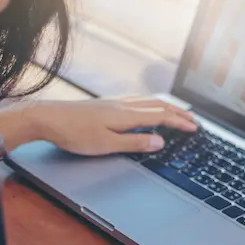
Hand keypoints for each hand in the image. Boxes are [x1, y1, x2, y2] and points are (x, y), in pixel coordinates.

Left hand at [0, 96, 197, 154]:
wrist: (48, 118)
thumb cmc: (75, 134)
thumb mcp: (107, 144)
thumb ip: (135, 143)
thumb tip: (160, 141)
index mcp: (127, 115)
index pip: (161, 116)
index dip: (180, 122)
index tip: (195, 128)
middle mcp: (124, 105)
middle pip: (158, 105)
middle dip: (178, 113)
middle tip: (193, 121)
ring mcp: (114, 102)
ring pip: (148, 101)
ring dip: (166, 106)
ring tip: (176, 112)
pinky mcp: (105, 104)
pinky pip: (137, 100)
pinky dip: (150, 103)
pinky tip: (146, 106)